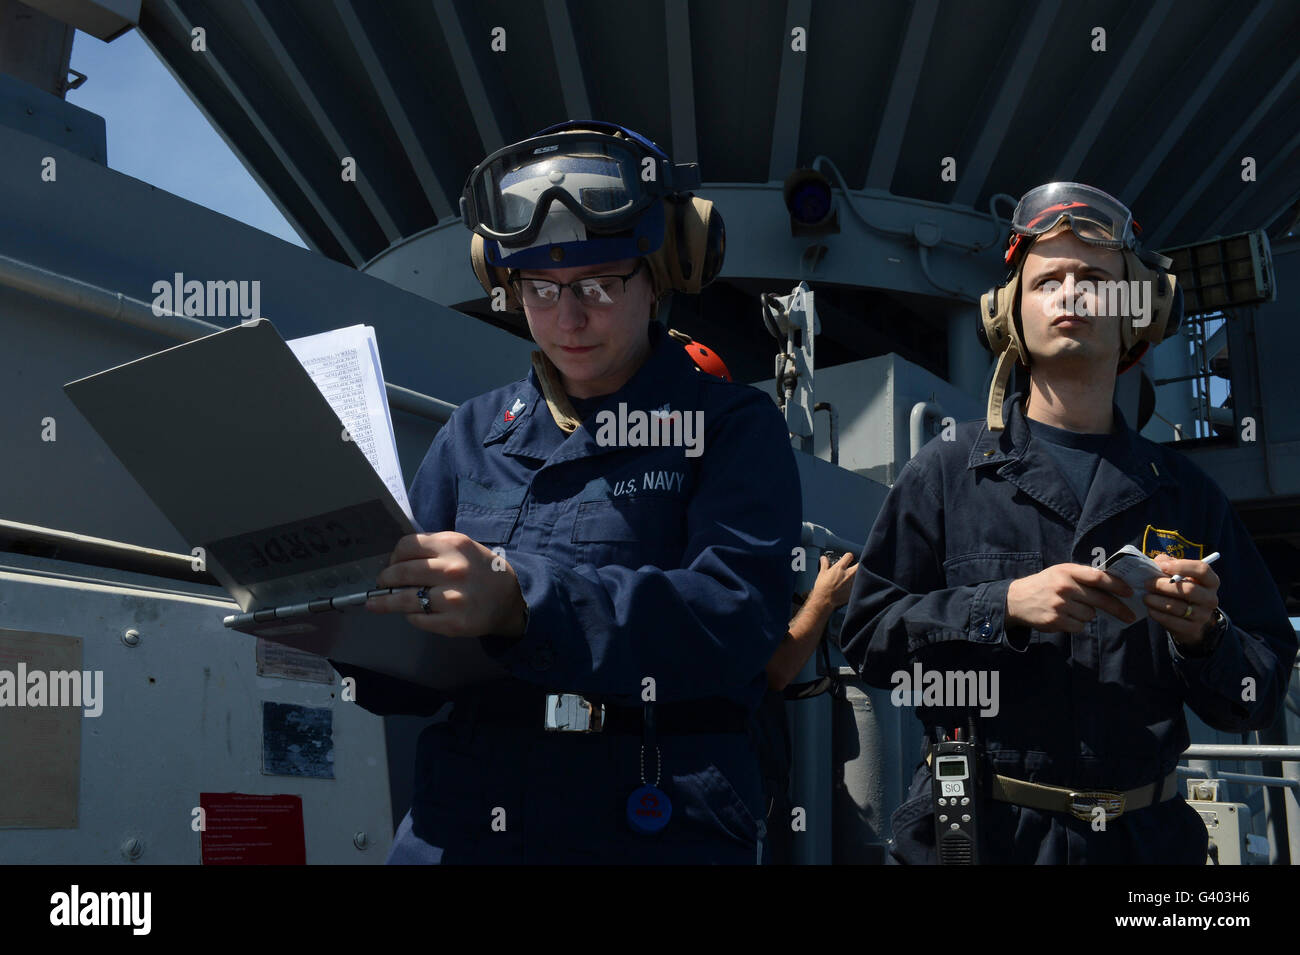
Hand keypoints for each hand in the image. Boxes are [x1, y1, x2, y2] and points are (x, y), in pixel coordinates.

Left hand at [364, 532, 527, 637]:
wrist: (510, 600)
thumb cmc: (481, 571)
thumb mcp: (463, 548)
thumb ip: (433, 549)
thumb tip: (396, 561)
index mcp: (453, 545)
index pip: (407, 545)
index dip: (394, 556)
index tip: (392, 564)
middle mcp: (452, 569)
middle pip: (401, 572)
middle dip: (384, 579)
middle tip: (381, 583)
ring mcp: (452, 598)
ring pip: (403, 600)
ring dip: (384, 602)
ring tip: (375, 603)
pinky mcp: (453, 623)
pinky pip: (418, 619)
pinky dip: (410, 616)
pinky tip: (412, 613)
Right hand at [811, 552, 858, 609]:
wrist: (824, 601)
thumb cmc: (822, 588)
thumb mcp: (821, 573)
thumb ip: (824, 564)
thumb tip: (823, 558)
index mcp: (840, 568)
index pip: (849, 556)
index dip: (848, 556)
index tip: (847, 558)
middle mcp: (848, 574)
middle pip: (859, 565)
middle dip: (858, 564)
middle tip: (854, 567)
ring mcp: (852, 583)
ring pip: (860, 575)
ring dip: (857, 575)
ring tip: (852, 578)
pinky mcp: (853, 591)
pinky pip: (857, 585)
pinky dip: (855, 585)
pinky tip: (849, 587)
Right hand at [1006, 563, 1135, 631]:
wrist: (1016, 600)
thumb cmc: (1045, 584)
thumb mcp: (1061, 573)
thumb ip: (1083, 576)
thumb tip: (1114, 586)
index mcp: (1067, 571)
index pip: (1098, 577)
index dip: (1117, 585)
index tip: (1130, 593)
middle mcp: (1064, 587)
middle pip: (1100, 600)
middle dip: (1118, 609)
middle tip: (1130, 616)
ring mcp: (1059, 605)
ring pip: (1090, 615)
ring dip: (1087, 614)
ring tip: (1072, 609)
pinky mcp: (1055, 620)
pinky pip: (1079, 626)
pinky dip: (1077, 624)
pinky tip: (1065, 617)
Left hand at [1144, 552, 1220, 649]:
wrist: (1187, 618)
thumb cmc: (1179, 588)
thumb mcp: (1176, 574)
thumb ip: (1167, 564)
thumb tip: (1156, 563)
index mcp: (1210, 581)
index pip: (1202, 570)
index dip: (1182, 566)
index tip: (1162, 566)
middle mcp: (1211, 598)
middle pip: (1189, 590)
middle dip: (1164, 586)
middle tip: (1147, 583)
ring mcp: (1203, 615)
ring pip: (1179, 607)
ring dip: (1158, 601)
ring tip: (1146, 597)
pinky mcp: (1193, 628)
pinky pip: (1173, 621)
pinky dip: (1159, 615)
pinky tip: (1150, 609)